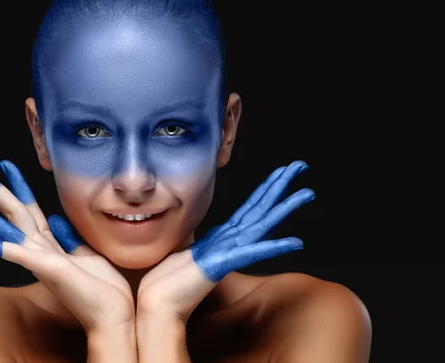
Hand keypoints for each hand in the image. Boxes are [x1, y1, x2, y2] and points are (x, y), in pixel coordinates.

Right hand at [0, 160, 134, 332]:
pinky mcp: (50, 270)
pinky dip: (2, 248)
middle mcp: (41, 252)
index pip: (30, 211)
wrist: (112, 314)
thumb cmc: (101, 288)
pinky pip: (22, 257)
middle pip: (14, 215)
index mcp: (51, 246)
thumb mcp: (86, 254)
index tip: (6, 166)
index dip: (18, 188)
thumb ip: (69, 238)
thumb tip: (58, 218)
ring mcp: (42, 261)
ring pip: (10, 231)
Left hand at [136, 160, 314, 322]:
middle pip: (261, 207)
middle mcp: (233, 240)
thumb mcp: (189, 244)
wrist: (160, 299)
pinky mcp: (224, 263)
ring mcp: (231, 251)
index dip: (267, 186)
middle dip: (281, 186)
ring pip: (262, 224)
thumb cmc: (172, 275)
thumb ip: (202, 236)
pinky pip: (252, 252)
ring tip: (306, 193)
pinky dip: (273, 247)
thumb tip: (197, 220)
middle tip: (300, 166)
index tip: (282, 170)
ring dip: (284, 208)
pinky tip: (293, 242)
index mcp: (225, 234)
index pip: (251, 205)